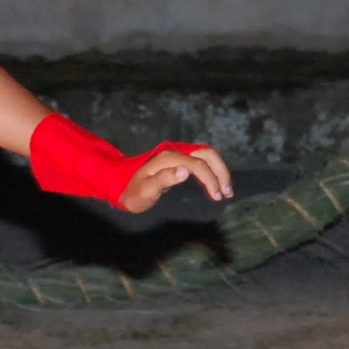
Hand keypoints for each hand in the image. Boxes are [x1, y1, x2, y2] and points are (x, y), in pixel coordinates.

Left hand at [116, 145, 232, 213]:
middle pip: (207, 153)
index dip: (210, 179)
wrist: (121, 186)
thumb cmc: (133, 192)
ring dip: (219, 170)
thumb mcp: (145, 191)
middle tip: (227, 193)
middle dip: (221, 171)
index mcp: (168, 158)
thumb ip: (164, 180)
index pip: (197, 164)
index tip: (217, 197)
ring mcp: (177, 153)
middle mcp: (175, 151)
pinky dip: (213, 170)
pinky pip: (202, 159)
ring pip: (207, 154)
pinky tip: (216, 184)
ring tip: (226, 190)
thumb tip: (185, 172)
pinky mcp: (179, 159)